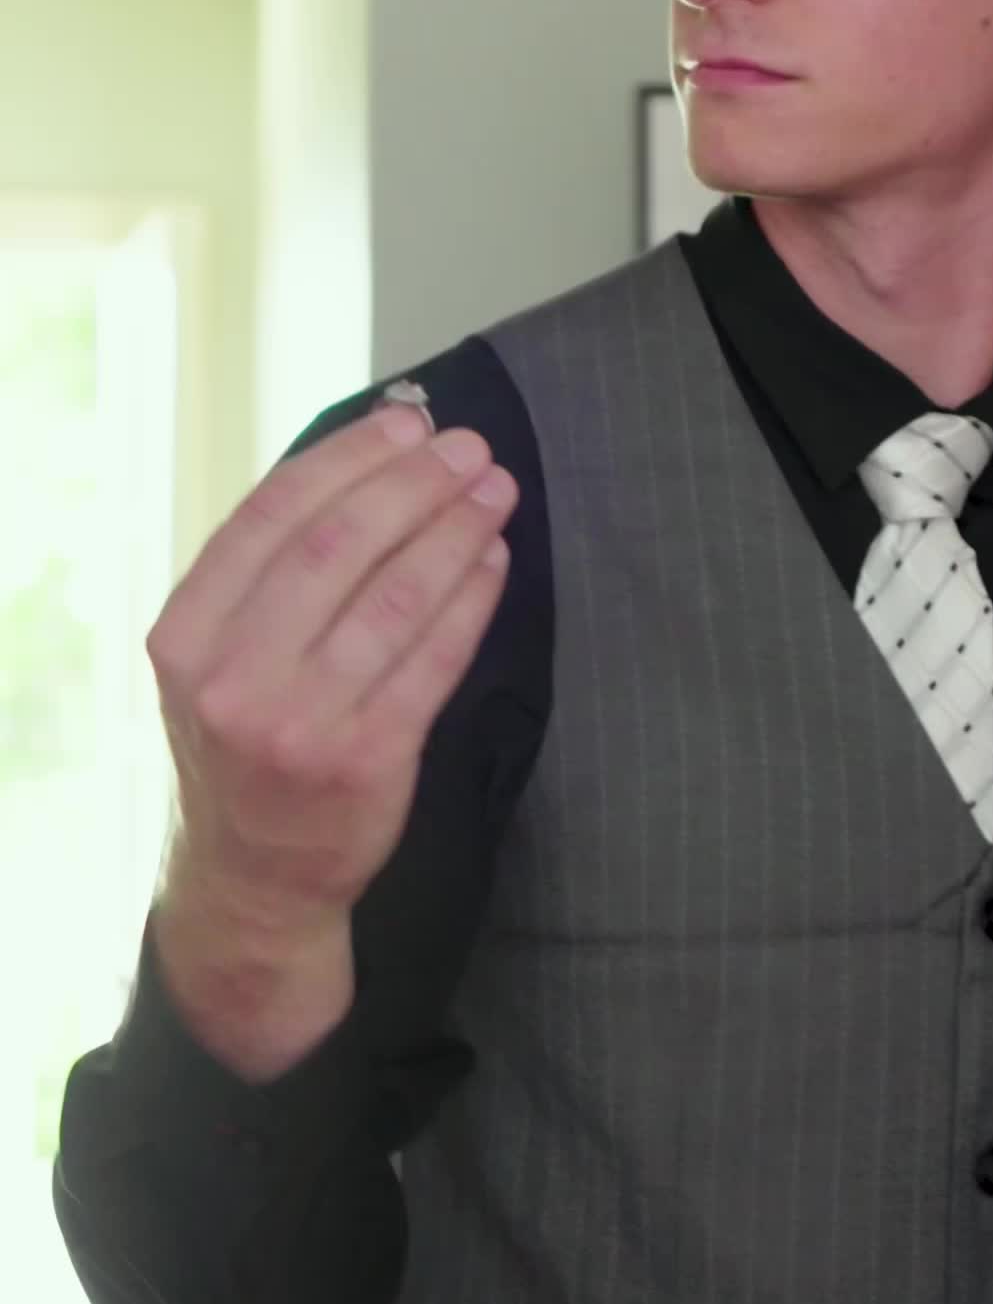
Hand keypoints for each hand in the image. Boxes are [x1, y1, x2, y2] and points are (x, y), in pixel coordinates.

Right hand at [148, 403, 516, 938]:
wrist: (255, 878)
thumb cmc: (244, 744)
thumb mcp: (213, 657)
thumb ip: (267, 571)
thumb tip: (366, 460)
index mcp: (186, 634)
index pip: (273, 515)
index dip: (350, 459)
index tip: (406, 425)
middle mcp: (233, 677)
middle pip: (339, 545)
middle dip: (415, 483)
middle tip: (467, 447)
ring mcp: (300, 723)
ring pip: (395, 596)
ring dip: (456, 530)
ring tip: (494, 491)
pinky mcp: (368, 760)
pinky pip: (434, 658)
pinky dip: (471, 599)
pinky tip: (494, 560)